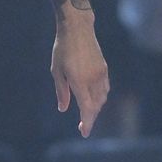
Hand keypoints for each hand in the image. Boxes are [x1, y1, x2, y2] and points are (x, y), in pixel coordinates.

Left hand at [51, 15, 109, 136]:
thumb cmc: (63, 49)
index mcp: (79, 81)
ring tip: (87, 114)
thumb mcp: (56, 70)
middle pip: (96, 106)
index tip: (84, 132)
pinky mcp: (104, 68)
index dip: (87, 122)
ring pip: (102, 98)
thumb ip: (61, 91)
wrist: (78, 28)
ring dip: (96, 108)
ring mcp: (101, 74)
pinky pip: (104, 88)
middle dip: (90, 118)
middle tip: (82, 126)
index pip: (87, 108)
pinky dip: (100, 97)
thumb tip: (64, 109)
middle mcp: (93, 79)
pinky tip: (94, 99)